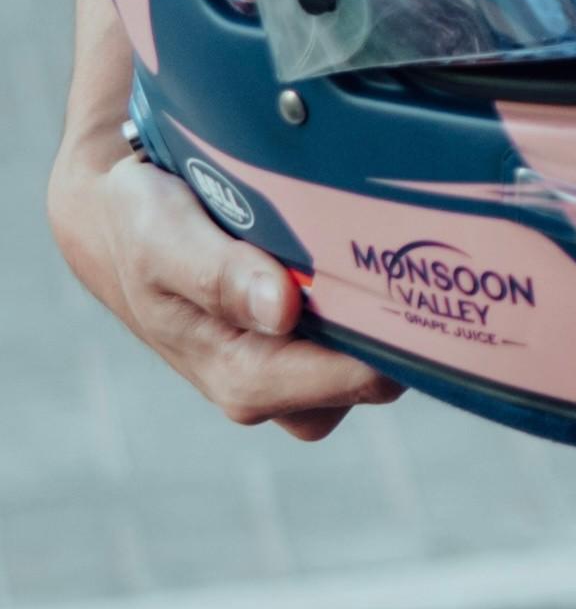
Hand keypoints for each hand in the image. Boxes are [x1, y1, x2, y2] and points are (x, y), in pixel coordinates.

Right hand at [46, 0, 397, 441]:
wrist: (119, 220)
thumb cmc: (139, 229)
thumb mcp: (163, 240)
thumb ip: (217, 276)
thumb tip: (279, 310)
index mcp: (243, 379)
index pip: (353, 381)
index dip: (394, 340)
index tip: (422, 288)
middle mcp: (275, 388)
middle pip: (378, 374)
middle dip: (400, 324)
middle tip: (417, 255)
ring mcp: (295, 370)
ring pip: (377, 357)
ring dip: (390, 309)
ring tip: (390, 246)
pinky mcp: (307, 345)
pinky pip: (364, 334)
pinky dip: (374, 297)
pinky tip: (371, 252)